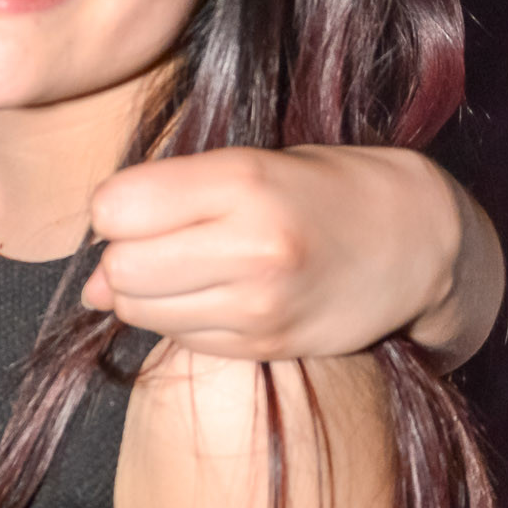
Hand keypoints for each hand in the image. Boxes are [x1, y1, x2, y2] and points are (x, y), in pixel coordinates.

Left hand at [83, 145, 496, 365]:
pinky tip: (218, 294)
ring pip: (142, 311)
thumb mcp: (252, 162)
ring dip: (147, 294)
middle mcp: (250, 247)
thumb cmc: (323, 186)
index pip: (115, 208)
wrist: (417, 239)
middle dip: (123, 256)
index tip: (144, 202)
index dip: (116, 207)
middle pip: (121, 268)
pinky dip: (181, 320)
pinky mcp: (266, 346)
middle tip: (162, 240)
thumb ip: (166, 203)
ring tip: (191, 267)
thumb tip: (90, 288)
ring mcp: (259, 305)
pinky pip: (180, 340)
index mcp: (243, 181)